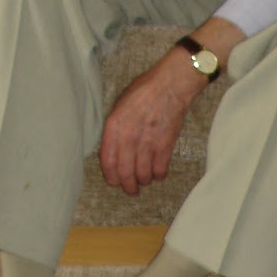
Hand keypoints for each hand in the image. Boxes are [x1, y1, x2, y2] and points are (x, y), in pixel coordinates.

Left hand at [99, 49, 204, 195]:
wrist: (169, 87)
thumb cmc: (143, 92)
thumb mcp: (120, 106)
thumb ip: (115, 129)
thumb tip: (114, 149)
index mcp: (114, 126)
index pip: (108, 161)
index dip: (110, 177)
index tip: (114, 182)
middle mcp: (129, 138)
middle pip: (125, 174)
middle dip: (128, 186)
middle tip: (131, 190)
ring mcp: (147, 144)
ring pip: (143, 176)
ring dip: (144, 181)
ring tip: (145, 179)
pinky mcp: (165, 147)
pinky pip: (160, 171)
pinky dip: (158, 176)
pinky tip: (158, 171)